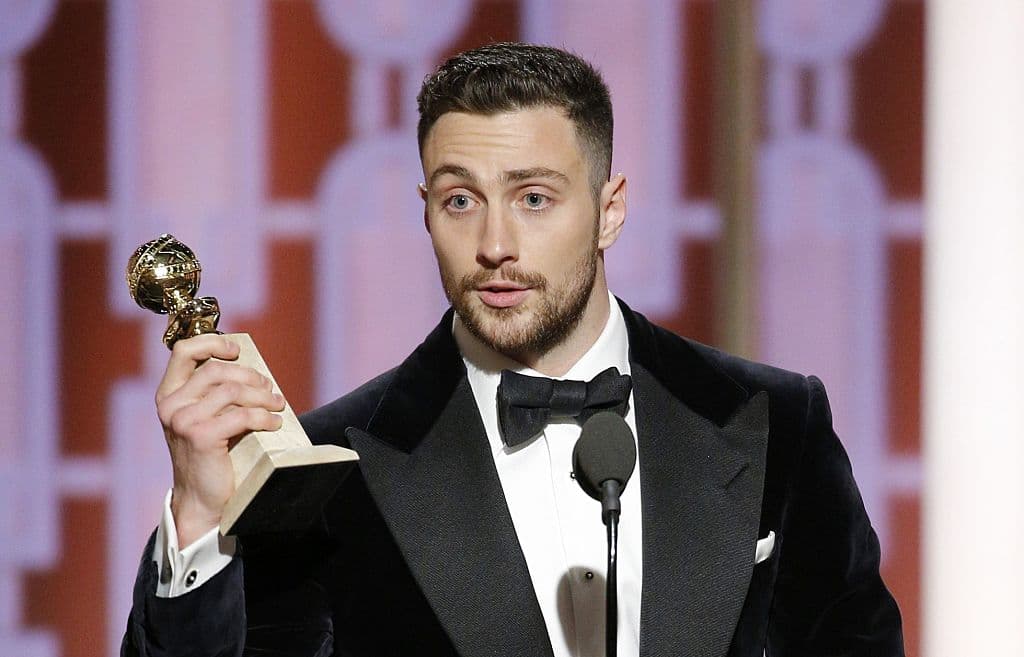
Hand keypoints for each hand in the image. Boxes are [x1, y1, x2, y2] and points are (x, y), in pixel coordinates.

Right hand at [155, 334, 284, 546]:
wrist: (203, 498)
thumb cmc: (211, 454)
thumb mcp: (205, 417)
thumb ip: (215, 392)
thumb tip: (250, 368)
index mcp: (168, 394)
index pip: (184, 350)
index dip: (213, 342)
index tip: (237, 350)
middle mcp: (171, 405)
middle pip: (218, 370)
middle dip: (251, 376)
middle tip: (270, 389)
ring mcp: (183, 420)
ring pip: (233, 391)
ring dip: (264, 396)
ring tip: (278, 405)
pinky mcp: (201, 437)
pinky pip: (242, 415)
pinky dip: (264, 416)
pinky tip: (274, 423)